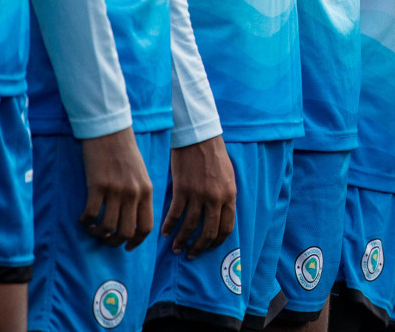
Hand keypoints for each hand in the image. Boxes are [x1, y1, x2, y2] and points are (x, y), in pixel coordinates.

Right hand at [80, 126, 153, 248]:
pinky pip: (90, 214)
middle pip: (125, 232)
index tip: (126, 247)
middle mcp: (133, 193)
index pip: (145, 227)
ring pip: (107, 227)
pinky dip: (84, 221)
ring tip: (93, 228)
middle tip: (105, 239)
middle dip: (113, 242)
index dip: (135, 242)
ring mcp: (116, 190)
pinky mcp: (97, 186)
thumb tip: (131, 220)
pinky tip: (83, 218)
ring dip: (97, 233)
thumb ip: (139, 196)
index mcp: (146, 191)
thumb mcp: (141, 175)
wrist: (110, 132)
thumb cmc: (125, 153)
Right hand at [163, 136, 235, 257]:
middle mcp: (216, 198)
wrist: (200, 139)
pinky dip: (169, 226)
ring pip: (190, 226)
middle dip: (199, 247)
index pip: (226, 228)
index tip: (208, 248)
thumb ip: (225, 197)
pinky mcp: (182, 190)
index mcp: (229, 196)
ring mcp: (199, 195)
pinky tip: (165, 233)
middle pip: (208, 232)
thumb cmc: (215, 156)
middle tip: (191, 254)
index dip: (216, 242)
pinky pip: (175, 214)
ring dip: (182, 240)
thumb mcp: (228, 178)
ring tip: (176, 248)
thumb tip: (220, 216)